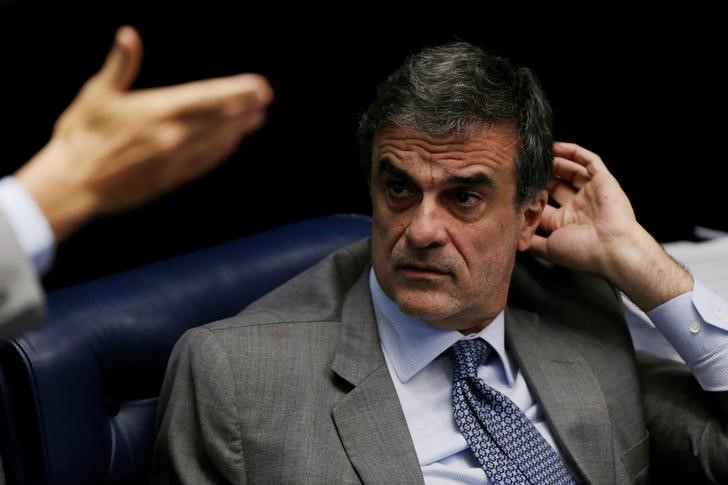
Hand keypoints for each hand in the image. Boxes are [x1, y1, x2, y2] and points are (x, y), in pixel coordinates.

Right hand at [15, 26, 272, 240]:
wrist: (74, 184)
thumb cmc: (81, 135)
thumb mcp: (97, 94)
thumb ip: (120, 66)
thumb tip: (128, 35)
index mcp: (157, 111)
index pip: (207, 97)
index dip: (236, 91)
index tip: (258, 86)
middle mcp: (173, 136)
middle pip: (219, 118)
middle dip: (244, 107)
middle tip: (264, 99)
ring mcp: (175, 159)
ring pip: (216, 141)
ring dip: (238, 128)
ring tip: (257, 118)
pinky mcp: (171, 178)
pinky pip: (204, 162)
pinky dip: (221, 151)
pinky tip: (232, 143)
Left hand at [529, 142, 691, 309]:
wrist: (612, 248)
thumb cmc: (583, 252)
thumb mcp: (548, 248)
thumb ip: (531, 241)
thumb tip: (513, 239)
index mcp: (566, 223)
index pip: (545, 204)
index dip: (532, 196)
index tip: (516, 188)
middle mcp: (579, 206)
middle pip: (556, 185)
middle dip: (542, 177)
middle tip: (526, 170)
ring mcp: (591, 192)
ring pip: (571, 170)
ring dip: (555, 162)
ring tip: (539, 156)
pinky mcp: (604, 180)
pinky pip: (589, 160)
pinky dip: (574, 152)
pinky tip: (557, 147)